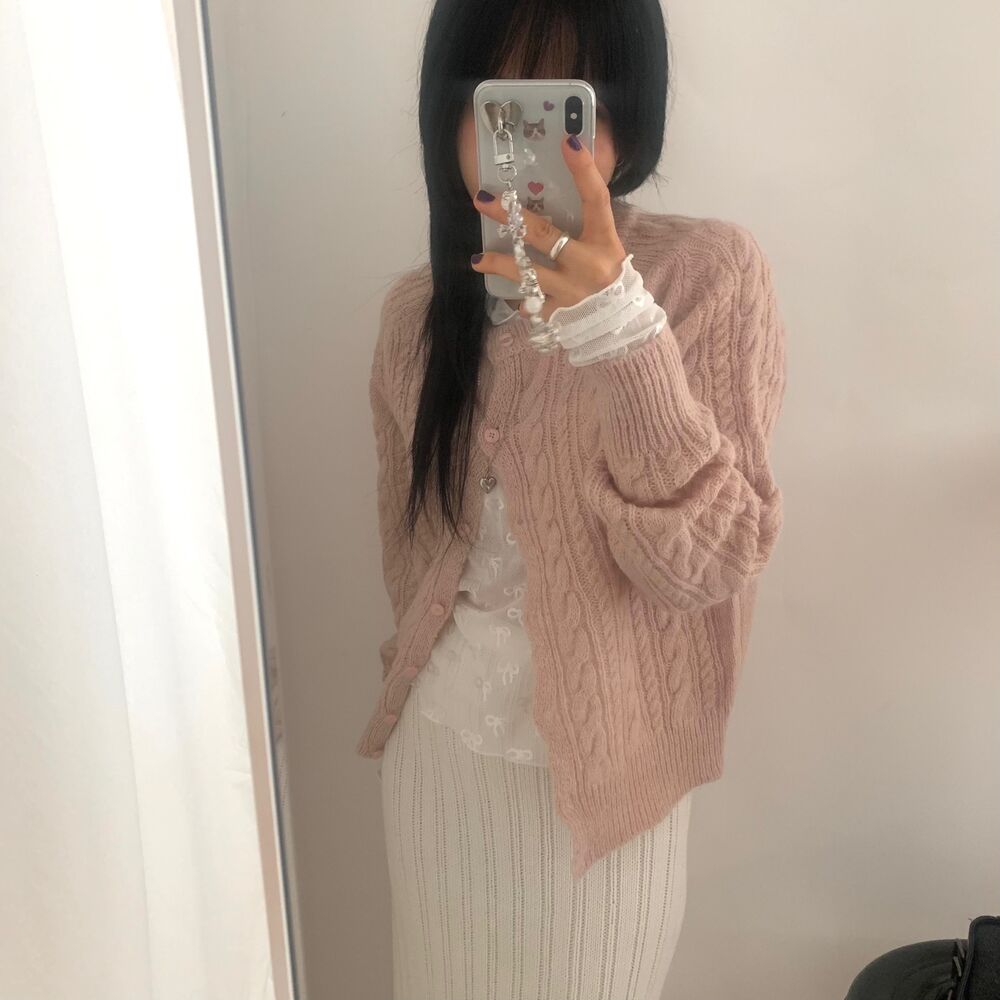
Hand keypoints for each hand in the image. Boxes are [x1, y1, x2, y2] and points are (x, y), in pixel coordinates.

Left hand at [470, 134, 626, 322]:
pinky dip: (520, 299)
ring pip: (527, 274)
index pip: (596, 200)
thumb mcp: (606, 247)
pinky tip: (511, 297)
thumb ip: (586, 223)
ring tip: (477, 259)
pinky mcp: (559, 316)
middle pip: (545, 236)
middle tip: (483, 200)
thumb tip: (556, 188)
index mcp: (606, 243)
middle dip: (511, 216)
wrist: (621, 326)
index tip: (567, 141)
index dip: (583, 171)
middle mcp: (589, 267)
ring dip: (499, 264)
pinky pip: (530, 304)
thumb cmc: (609, 277)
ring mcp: (572, 294)